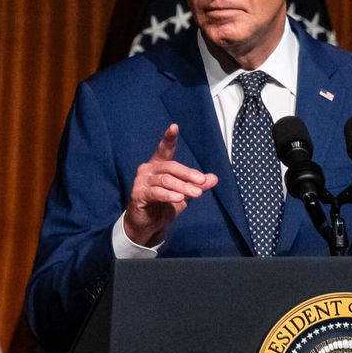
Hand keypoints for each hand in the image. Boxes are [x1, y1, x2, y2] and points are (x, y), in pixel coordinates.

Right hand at [124, 124, 217, 246]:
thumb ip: (197, 185)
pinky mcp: (138, 194)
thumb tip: (214, 178)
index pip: (164, 149)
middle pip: (170, 166)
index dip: (169, 138)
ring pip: (165, 180)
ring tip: (196, 193)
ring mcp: (141, 181)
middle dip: (188, 174)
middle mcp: (148, 169)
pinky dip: (168, 195)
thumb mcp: (185, 195)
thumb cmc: (165, 206)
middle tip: (202, 181)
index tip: (174, 126)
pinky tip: (179, 198)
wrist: (149, 226)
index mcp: (159, 165)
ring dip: (182, 186)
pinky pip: (155, 192)